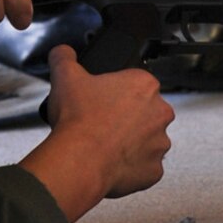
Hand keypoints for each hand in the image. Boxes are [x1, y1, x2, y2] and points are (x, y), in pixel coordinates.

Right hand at [19, 44, 174, 220]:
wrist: (79, 160)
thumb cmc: (78, 121)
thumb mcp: (65, 75)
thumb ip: (64, 56)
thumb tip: (63, 52)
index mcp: (144, 84)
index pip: (134, 83)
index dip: (115, 91)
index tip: (102, 100)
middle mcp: (159, 112)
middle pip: (144, 111)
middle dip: (126, 117)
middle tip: (101, 122)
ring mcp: (159, 143)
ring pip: (146, 140)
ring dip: (130, 142)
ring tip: (103, 144)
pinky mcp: (154, 170)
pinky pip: (144, 167)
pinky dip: (130, 166)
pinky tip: (110, 162)